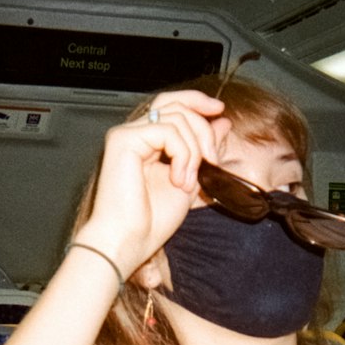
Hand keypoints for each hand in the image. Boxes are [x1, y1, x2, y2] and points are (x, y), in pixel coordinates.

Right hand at [84, 90, 231, 274]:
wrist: (128, 241)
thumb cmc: (150, 221)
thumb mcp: (190, 180)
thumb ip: (203, 151)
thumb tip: (221, 123)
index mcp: (146, 142)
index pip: (172, 105)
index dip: (197, 102)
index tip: (220, 112)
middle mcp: (133, 133)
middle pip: (175, 103)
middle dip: (202, 125)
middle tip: (212, 159)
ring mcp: (127, 134)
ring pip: (176, 117)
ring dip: (194, 150)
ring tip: (188, 182)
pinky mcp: (123, 140)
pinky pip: (167, 130)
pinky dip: (183, 155)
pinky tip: (179, 180)